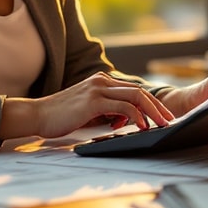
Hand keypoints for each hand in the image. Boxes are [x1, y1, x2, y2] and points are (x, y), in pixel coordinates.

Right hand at [0, 73, 174, 139]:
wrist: (38, 115)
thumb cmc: (61, 117)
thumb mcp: (89, 111)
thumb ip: (107, 112)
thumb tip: (125, 120)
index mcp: (101, 81)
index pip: (133, 90)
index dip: (151, 103)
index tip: (162, 116)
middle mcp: (102, 81)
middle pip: (139, 91)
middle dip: (158, 107)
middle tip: (169, 121)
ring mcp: (98, 89)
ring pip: (136, 97)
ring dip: (152, 112)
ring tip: (162, 125)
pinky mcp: (93, 101)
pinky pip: (123, 107)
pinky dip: (137, 116)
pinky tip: (142, 126)